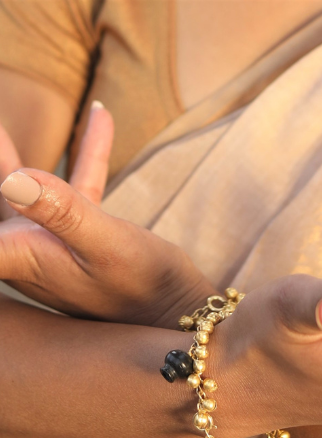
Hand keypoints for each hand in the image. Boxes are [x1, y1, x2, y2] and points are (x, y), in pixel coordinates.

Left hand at [0, 106, 213, 326]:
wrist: (178, 312)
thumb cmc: (145, 287)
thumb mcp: (107, 244)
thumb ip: (62, 211)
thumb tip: (12, 177)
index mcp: (23, 254)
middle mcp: (28, 250)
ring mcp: (52, 243)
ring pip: (21, 186)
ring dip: (12, 150)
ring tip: (2, 116)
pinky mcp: (80, 236)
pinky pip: (70, 189)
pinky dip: (83, 154)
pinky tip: (101, 117)